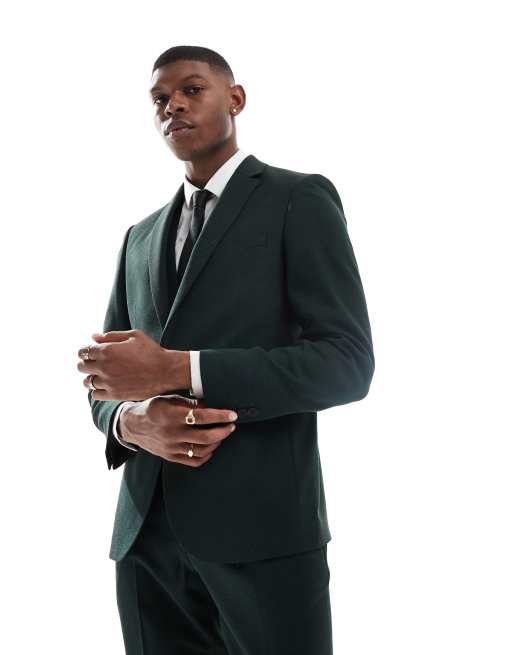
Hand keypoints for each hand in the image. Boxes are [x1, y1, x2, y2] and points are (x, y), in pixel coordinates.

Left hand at [78, 329, 189, 400]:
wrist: (166, 371)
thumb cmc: (151, 351)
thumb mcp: (133, 336)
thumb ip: (111, 336)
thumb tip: (93, 337)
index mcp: (107, 350)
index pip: (83, 351)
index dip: (86, 351)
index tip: (91, 352)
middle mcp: (104, 367)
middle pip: (81, 367)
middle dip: (86, 363)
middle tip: (95, 363)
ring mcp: (108, 382)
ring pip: (87, 382)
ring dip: (91, 377)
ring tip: (100, 376)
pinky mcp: (115, 395)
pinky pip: (95, 395)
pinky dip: (97, 390)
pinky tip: (106, 385)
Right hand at [119, 396, 237, 467]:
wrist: (132, 425)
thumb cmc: (153, 408)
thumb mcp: (169, 399)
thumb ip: (190, 403)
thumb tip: (212, 405)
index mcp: (171, 415)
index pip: (201, 416)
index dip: (219, 416)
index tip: (232, 415)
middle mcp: (171, 434)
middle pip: (205, 437)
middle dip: (223, 431)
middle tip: (231, 425)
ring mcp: (171, 448)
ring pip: (202, 450)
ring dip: (217, 442)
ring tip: (222, 434)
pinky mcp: (170, 457)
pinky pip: (194, 461)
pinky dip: (207, 455)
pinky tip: (211, 447)